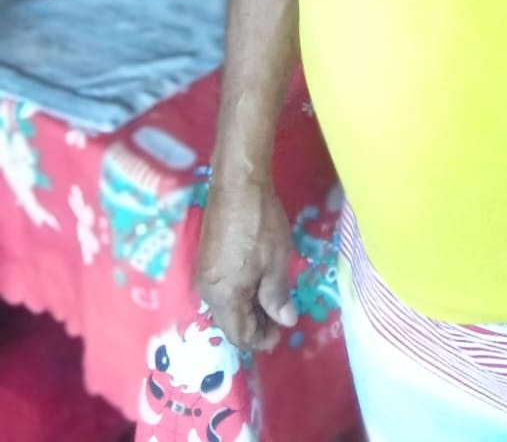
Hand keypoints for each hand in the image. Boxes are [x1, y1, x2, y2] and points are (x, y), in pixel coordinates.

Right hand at [195, 177, 297, 350]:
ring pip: (226, 305)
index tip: (282, 333)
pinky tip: (257, 284)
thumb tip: (285, 322)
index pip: (239, 334)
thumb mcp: (276, 262)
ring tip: (273, 301)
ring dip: (248, 308)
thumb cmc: (259, 225)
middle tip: (280, 318)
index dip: (261, 339)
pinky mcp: (206, 259)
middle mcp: (206, 291)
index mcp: (222, 297)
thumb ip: (278, 297)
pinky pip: (223, 289)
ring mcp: (203, 274)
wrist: (238, 185)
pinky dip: (240, 293)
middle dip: (255, 325)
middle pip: (230, 322)